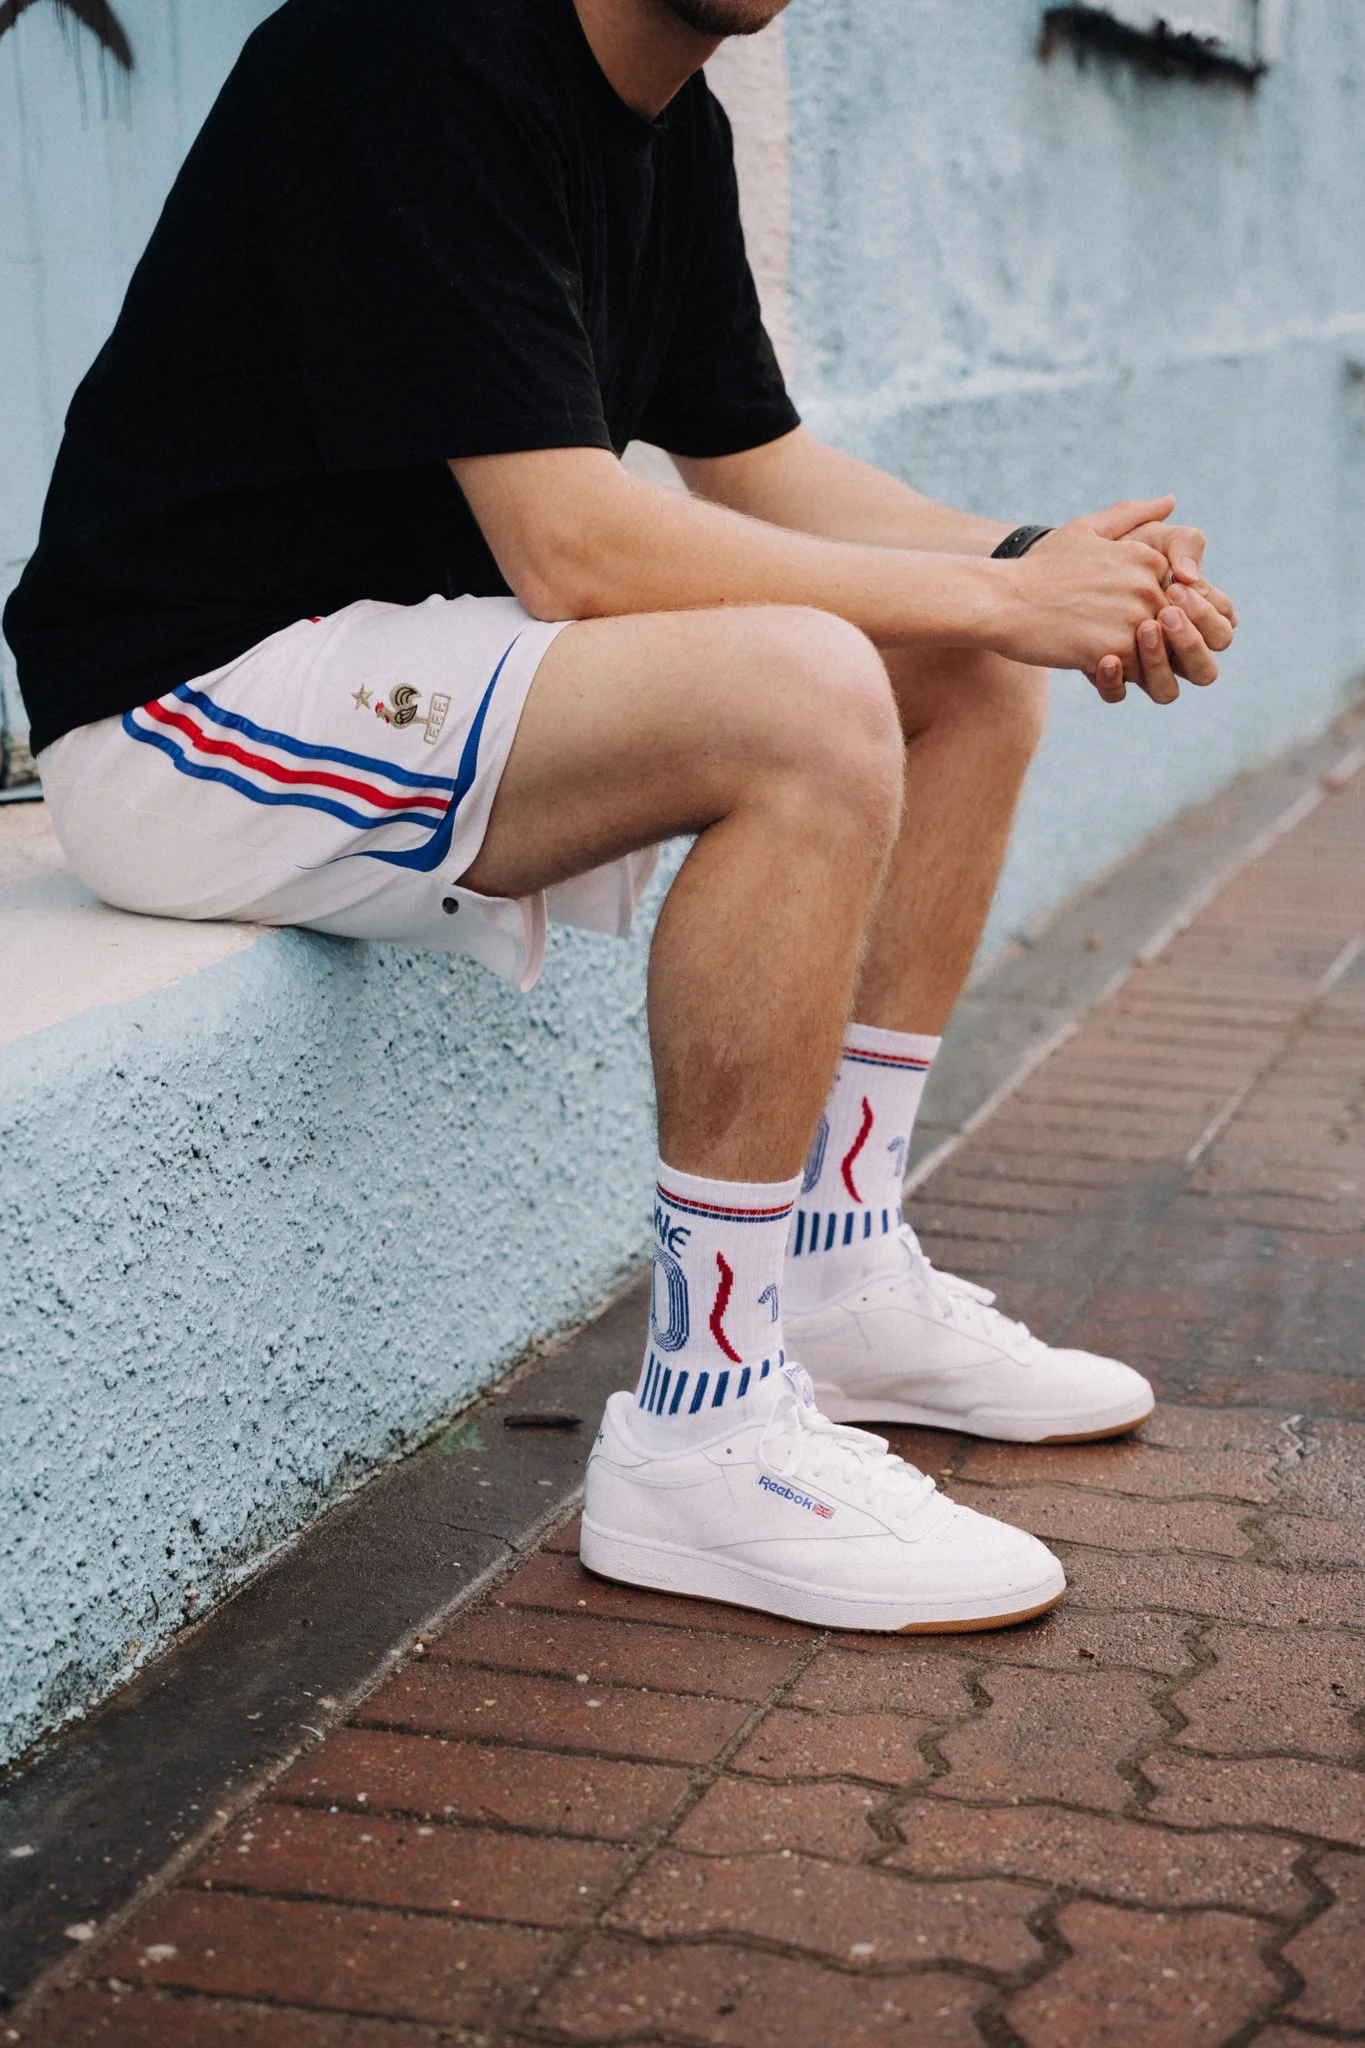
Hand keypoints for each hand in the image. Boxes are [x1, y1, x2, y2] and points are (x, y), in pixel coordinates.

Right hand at [995, 498, 1172, 677]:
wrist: (1002, 600)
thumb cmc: (1040, 567)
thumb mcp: (1085, 529)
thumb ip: (1131, 515)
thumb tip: (1170, 501)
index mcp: (1149, 559)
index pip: (1173, 601)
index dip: (1145, 614)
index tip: (1111, 613)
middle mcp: (1149, 586)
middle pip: (1168, 632)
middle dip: (1144, 642)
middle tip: (1102, 636)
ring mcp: (1133, 619)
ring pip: (1154, 656)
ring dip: (1131, 660)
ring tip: (1096, 647)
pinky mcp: (1114, 650)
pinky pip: (1132, 676)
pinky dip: (1112, 675)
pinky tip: (1083, 657)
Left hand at [1090, 505, 1236, 704]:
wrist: (1055, 566)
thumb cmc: (1113, 549)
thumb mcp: (1148, 536)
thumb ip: (1182, 542)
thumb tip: (1192, 573)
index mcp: (1192, 616)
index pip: (1222, 626)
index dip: (1206, 613)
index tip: (1177, 587)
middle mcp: (1170, 649)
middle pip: (1204, 669)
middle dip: (1192, 642)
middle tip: (1166, 612)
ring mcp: (1140, 666)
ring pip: (1166, 691)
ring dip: (1160, 665)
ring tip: (1143, 629)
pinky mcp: (1107, 676)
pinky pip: (1118, 694)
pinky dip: (1115, 681)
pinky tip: (1105, 658)